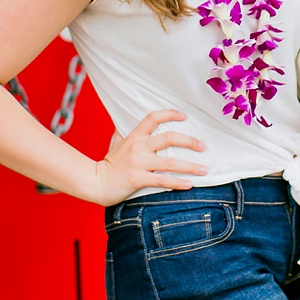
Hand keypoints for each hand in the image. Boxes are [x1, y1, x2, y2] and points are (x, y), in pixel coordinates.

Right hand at [91, 109, 206, 205]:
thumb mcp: (116, 143)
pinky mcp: (138, 179)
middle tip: (203, 146)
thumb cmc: (108, 164)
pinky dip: (177, 183)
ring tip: (204, 169)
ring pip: (170, 162)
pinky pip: (162, 180)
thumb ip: (124, 133)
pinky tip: (189, 185)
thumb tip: (126, 122)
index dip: (170, 114)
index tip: (185, 116)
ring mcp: (138, 163)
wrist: (95, 182)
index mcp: (134, 136)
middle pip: (168, 138)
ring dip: (190, 166)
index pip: (153, 118)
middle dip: (189, 141)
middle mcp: (138, 147)